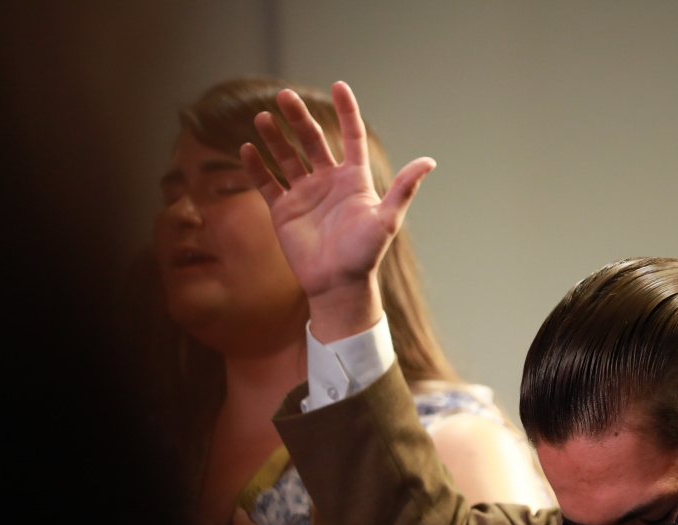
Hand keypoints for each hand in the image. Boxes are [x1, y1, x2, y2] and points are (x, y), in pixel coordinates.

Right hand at [241, 81, 435, 341]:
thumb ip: (404, 189)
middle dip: (298, 118)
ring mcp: (304, 194)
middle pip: (311, 141)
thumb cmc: (365, 254)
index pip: (350, 137)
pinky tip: (247, 148)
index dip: (346, 112)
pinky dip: (256, 166)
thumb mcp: (387, 219)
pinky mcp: (284, 210)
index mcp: (354, 179)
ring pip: (286, 157)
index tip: (339, 87)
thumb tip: (429, 161)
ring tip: (263, 118)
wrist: (338, 285)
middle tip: (284, 97)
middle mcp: (328, 182)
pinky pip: (267, 183)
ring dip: (274, 137)